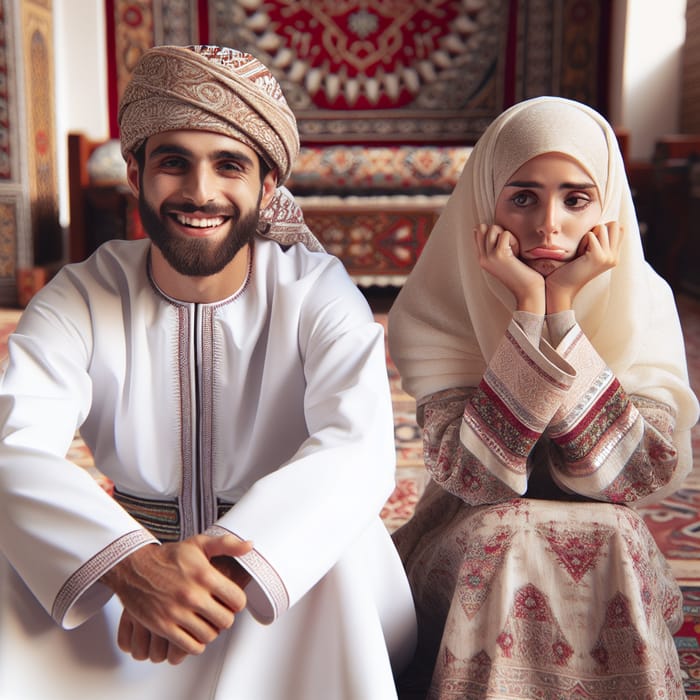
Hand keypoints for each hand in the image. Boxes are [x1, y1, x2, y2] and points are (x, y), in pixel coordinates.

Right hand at [102, 534, 252, 662]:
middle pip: (225, 620)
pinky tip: (193, 632)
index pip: (237, 600)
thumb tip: (250, 546)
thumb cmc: (169, 556)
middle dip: (225, 617)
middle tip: (218, 611)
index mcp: (204, 575)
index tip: (230, 600)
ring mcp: (177, 612)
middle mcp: (192, 595)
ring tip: (206, 621)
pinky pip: (190, 647)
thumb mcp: (199, 544)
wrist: (134, 567)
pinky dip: (196, 643)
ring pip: (209, 635)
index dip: (237, 601)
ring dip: (211, 631)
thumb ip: (227, 544)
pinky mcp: (163, 626)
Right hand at [474, 224, 544, 313]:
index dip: (492, 231)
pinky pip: (505, 233)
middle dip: (498, 231)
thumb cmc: (521, 274)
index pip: (477, 231)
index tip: (503, 244)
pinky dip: (514, 240)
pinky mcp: (499, 254)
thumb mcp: (504, 259)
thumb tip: (489, 227)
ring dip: (507, 236)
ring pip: (494, 228)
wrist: (527, 291)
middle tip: (508, 247)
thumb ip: (495, 246)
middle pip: (483, 227)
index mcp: (482, 258)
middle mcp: (482, 257)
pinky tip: (516, 253)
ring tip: (513, 251)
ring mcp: (489, 256)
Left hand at [545, 222, 623, 312]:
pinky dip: (582, 241)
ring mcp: (608, 257)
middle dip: (598, 229)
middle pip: (615, 224)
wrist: (562, 287)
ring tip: (582, 251)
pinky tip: (579, 254)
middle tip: (587, 245)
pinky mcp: (598, 257)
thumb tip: (602, 225)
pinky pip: (590, 235)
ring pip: (602, 227)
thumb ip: (598, 241)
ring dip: (588, 235)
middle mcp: (615, 257)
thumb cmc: (570, 269)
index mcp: (614, 255)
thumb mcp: (588, 254)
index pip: (619, 228)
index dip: (603, 228)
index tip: (591, 243)